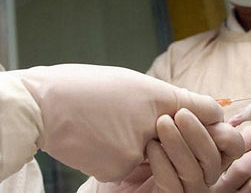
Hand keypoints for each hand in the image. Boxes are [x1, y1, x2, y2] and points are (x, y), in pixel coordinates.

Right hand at [15, 64, 223, 181]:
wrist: (42, 105)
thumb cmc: (83, 86)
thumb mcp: (129, 82)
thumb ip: (165, 97)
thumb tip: (193, 110)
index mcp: (159, 95)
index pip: (208, 111)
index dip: (208, 118)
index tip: (205, 119)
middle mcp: (156, 123)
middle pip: (188, 140)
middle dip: (181, 139)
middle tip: (152, 128)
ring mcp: (138, 150)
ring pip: (156, 156)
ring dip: (144, 147)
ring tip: (111, 125)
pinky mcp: (120, 169)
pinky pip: (131, 167)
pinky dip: (119, 157)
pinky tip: (97, 139)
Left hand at [90, 109, 244, 191]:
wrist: (57, 120)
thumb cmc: (99, 103)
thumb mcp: (146, 99)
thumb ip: (183, 106)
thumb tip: (218, 110)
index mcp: (182, 136)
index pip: (226, 144)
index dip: (225, 135)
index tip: (211, 115)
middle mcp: (179, 161)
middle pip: (218, 160)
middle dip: (204, 138)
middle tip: (179, 116)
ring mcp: (166, 180)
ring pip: (200, 176)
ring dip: (184, 149)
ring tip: (161, 125)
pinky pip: (175, 189)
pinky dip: (167, 168)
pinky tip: (149, 149)